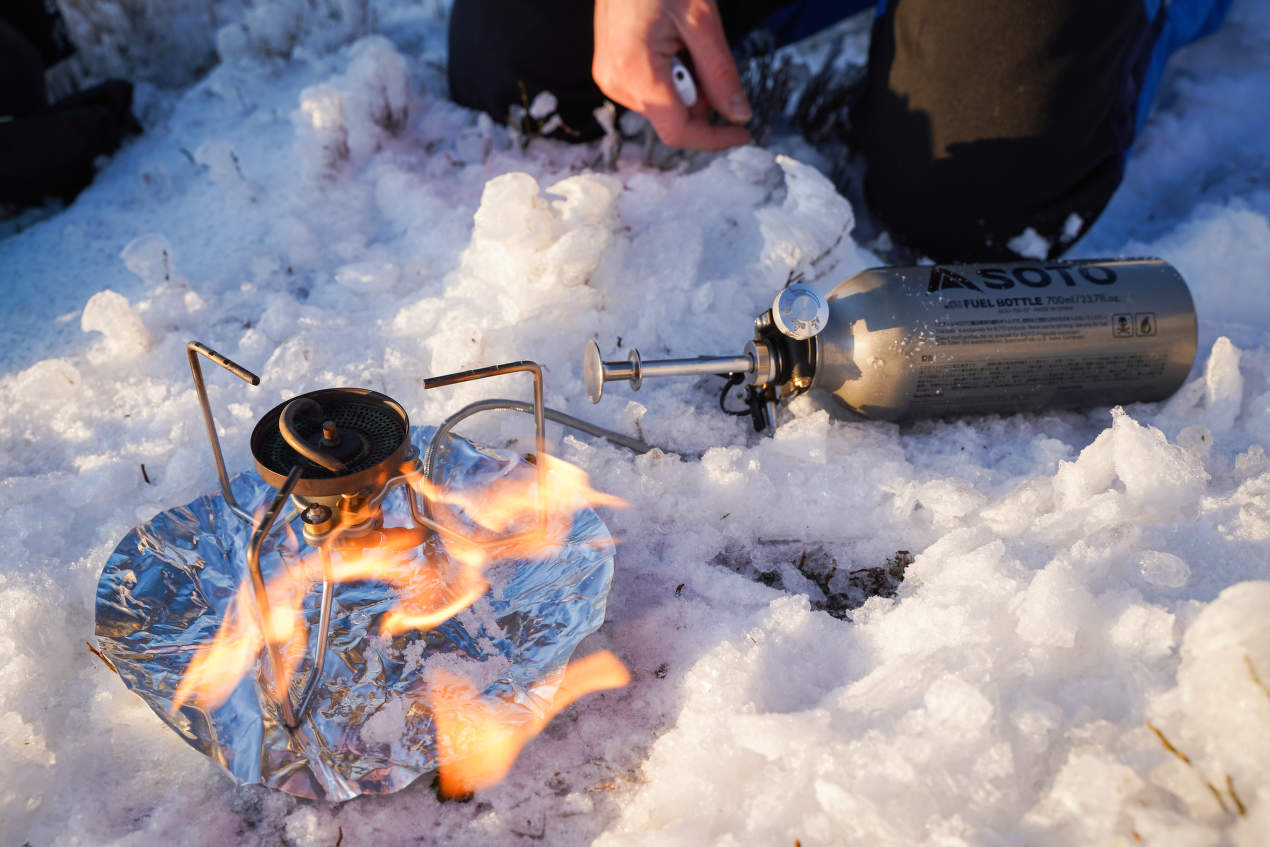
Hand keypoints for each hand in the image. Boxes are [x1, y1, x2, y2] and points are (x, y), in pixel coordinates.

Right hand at [593, 0, 751, 151]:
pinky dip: (670, 76)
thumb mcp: (701, 20)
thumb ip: (721, 73)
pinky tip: (671, 43)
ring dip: (686, 84)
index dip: (714, 138)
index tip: (743, 133)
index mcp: (634, 72)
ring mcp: (609, 77)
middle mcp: (615, 82)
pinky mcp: (610, 69)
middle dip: (701, 97)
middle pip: (672, 117)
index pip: (678, 130)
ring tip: (684, 40)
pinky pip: (649, 90)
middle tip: (706, 52)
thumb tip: (739, 115)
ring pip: (663, 105)